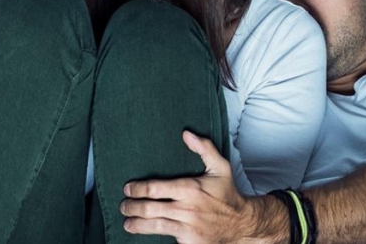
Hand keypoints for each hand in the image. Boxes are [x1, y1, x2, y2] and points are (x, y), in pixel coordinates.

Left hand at [121, 131, 287, 243]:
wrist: (241, 224)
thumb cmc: (228, 194)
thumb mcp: (221, 168)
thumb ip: (204, 148)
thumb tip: (186, 134)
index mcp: (191, 189)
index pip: (156, 189)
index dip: (138, 189)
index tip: (128, 189)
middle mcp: (188, 209)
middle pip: (150, 209)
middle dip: (132, 207)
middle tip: (124, 206)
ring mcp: (188, 227)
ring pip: (155, 226)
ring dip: (137, 224)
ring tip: (127, 222)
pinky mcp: (190, 242)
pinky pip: (167, 237)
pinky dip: (153, 235)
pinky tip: (144, 232)